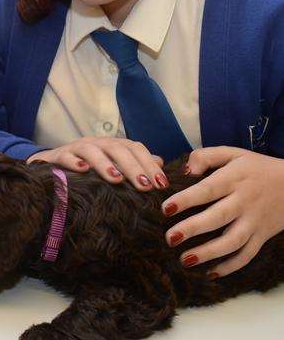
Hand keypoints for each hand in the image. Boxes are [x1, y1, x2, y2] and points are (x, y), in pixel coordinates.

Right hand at [27, 137, 165, 190]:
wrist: (48, 167)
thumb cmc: (86, 171)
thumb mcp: (112, 167)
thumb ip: (135, 165)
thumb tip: (160, 163)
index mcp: (111, 146)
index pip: (134, 148)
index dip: (149, 164)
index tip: (162, 185)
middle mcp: (95, 143)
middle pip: (117, 148)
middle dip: (133, 167)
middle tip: (145, 186)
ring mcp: (74, 148)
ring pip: (92, 149)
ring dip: (105, 163)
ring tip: (116, 179)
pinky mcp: (55, 156)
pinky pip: (64, 156)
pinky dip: (73, 161)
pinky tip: (82, 170)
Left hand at [161, 147, 283, 276]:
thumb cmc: (255, 168)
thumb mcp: (233, 153)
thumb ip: (205, 157)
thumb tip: (185, 170)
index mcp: (234, 179)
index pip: (208, 190)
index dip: (186, 199)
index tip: (166, 208)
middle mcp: (244, 202)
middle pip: (218, 217)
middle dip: (193, 229)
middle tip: (170, 238)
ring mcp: (254, 221)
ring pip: (233, 241)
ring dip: (209, 253)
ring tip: (185, 259)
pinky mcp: (262, 236)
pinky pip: (248, 255)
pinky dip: (231, 266)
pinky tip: (211, 273)